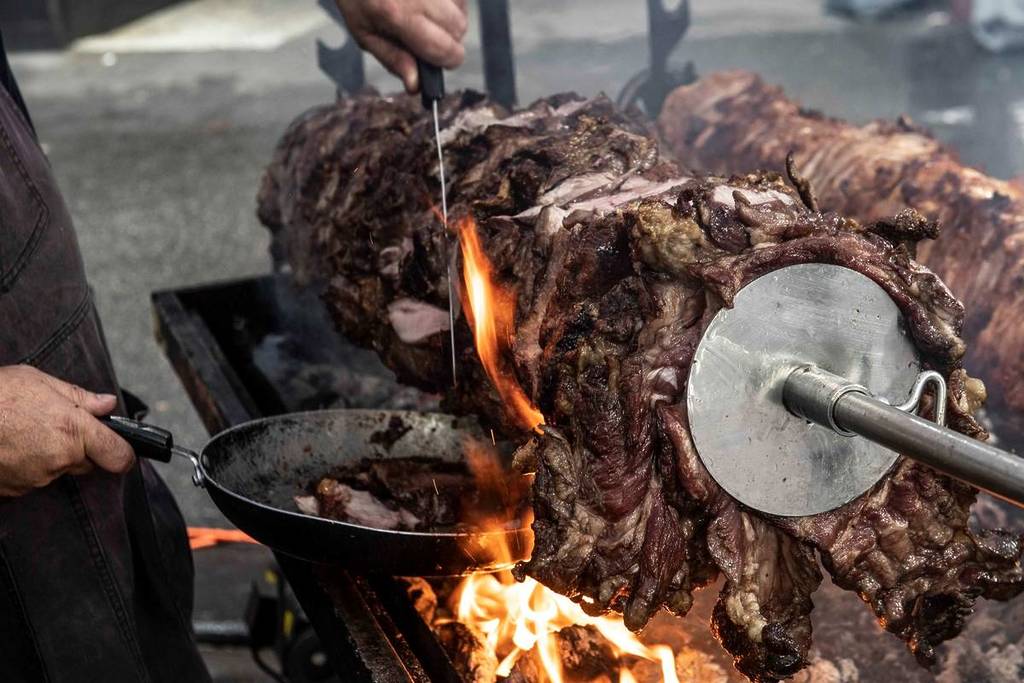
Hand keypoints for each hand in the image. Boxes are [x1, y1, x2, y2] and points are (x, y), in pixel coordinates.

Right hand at [0, 365, 133, 496]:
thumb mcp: (39, 382)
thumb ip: (79, 397)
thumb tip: (107, 404)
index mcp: (73, 430)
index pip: (119, 456)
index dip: (126, 454)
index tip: (127, 451)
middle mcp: (59, 458)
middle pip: (87, 463)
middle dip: (80, 448)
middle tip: (55, 426)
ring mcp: (36, 478)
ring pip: (57, 470)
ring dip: (49, 456)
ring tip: (24, 431)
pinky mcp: (14, 491)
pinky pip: (32, 479)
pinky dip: (26, 466)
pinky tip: (10, 446)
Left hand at [336, 0, 467, 92]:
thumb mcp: (365, 33)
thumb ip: (393, 59)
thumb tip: (416, 86)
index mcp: (397, 15)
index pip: (443, 48)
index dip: (448, 61)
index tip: (443, 63)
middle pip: (459, 29)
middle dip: (450, 39)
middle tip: (429, 36)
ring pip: (463, 11)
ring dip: (451, 18)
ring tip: (427, 14)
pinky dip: (450, 2)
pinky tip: (430, 1)